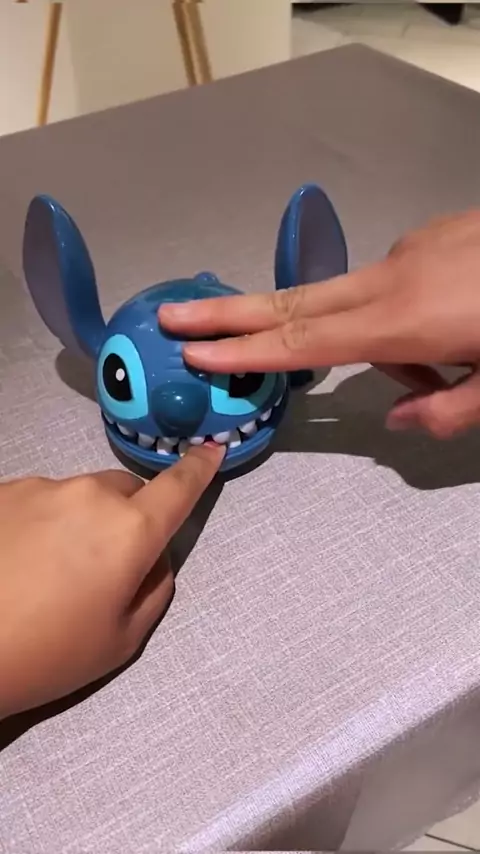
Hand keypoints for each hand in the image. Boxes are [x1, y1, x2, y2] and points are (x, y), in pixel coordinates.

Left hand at [0, 444, 223, 719]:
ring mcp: (41, 488)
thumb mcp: (122, 640)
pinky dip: (40, 523)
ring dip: (79, 521)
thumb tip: (154, 557)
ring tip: (48, 572)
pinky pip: (39, 500)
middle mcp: (89, 496)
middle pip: (125, 491)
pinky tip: (17, 562)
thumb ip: (155, 588)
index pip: (177, 488)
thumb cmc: (47, 654)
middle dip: (127, 517)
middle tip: (103, 566)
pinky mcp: (3, 491)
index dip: (199, 468)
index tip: (211, 449)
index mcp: (130, 530)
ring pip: (79, 497)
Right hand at [160, 212, 479, 438]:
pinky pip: (394, 283)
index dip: (246, 351)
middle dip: (229, 313)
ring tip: (454, 363)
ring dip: (370, 340)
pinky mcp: (430, 236)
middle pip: (293, 302)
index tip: (193, 347)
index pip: (306, 343)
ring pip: (357, 303)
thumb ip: (448, 409)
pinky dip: (403, 316)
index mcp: (405, 322)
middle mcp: (393, 279)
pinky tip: (458, 326)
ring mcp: (410, 250)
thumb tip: (397, 422)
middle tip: (172, 317)